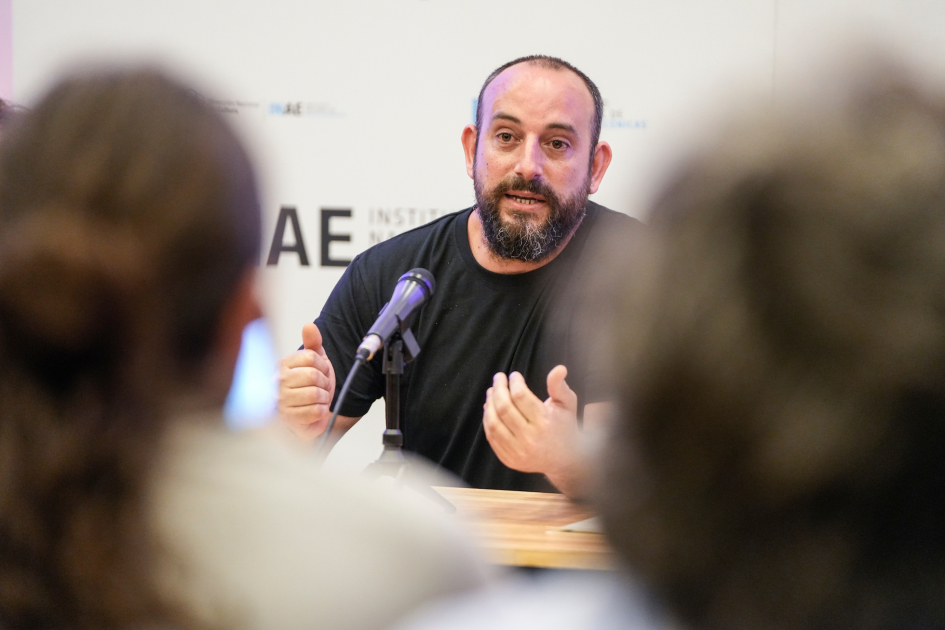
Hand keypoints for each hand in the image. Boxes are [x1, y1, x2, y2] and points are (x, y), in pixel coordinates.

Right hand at [278, 322, 336, 440]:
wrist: (309, 416)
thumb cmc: (310, 386)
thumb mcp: (314, 362)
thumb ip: (313, 344)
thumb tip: (309, 326)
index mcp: (282, 365)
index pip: (310, 357)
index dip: (323, 365)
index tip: (321, 372)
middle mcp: (278, 382)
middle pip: (314, 375)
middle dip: (325, 382)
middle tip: (321, 387)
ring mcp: (281, 401)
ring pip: (316, 394)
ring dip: (324, 397)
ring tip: (319, 399)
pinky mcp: (289, 419)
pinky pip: (317, 410)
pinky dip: (322, 411)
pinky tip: (316, 410)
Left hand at [483, 365, 582, 494]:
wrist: (566, 460)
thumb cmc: (565, 427)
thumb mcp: (567, 405)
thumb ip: (559, 386)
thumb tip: (559, 368)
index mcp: (545, 422)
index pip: (521, 396)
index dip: (514, 382)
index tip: (514, 375)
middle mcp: (530, 438)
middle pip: (504, 408)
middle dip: (498, 389)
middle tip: (498, 378)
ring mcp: (518, 451)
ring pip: (494, 423)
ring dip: (489, 403)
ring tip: (491, 391)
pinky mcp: (509, 459)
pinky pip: (491, 437)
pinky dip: (487, 420)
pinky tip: (489, 408)